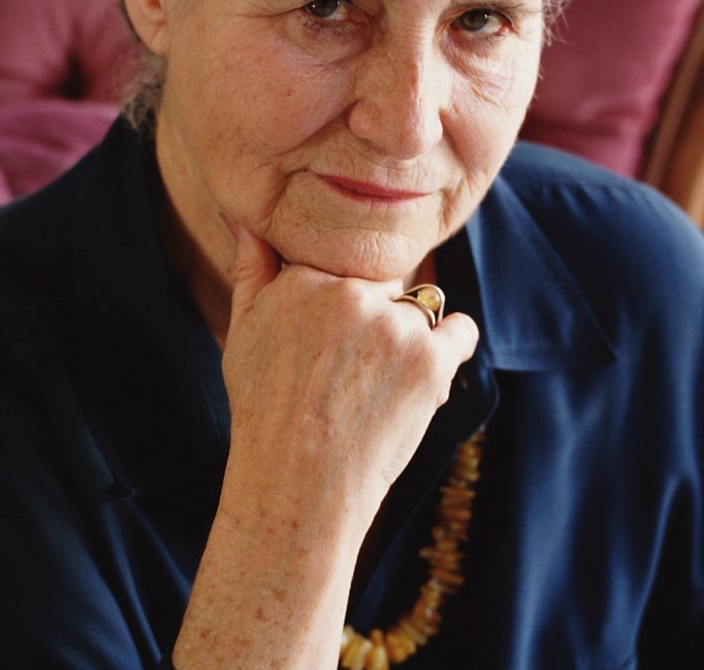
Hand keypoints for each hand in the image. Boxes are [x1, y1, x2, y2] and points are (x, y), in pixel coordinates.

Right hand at [219, 222, 479, 522]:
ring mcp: (394, 325)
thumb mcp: (242, 333)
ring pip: (420, 309)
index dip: (342, 304)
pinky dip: (452, 348)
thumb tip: (249, 223)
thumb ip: (252, 271)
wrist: (297, 481)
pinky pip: (461, 332)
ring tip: (377, 388)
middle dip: (376, 318)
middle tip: (352, 370)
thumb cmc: (264, 411)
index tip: (330, 342)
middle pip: (385, 284)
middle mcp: (350, 292)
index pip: (344, 266)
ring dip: (409, 338)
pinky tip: (424, 375)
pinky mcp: (431, 360)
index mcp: (304, 277)